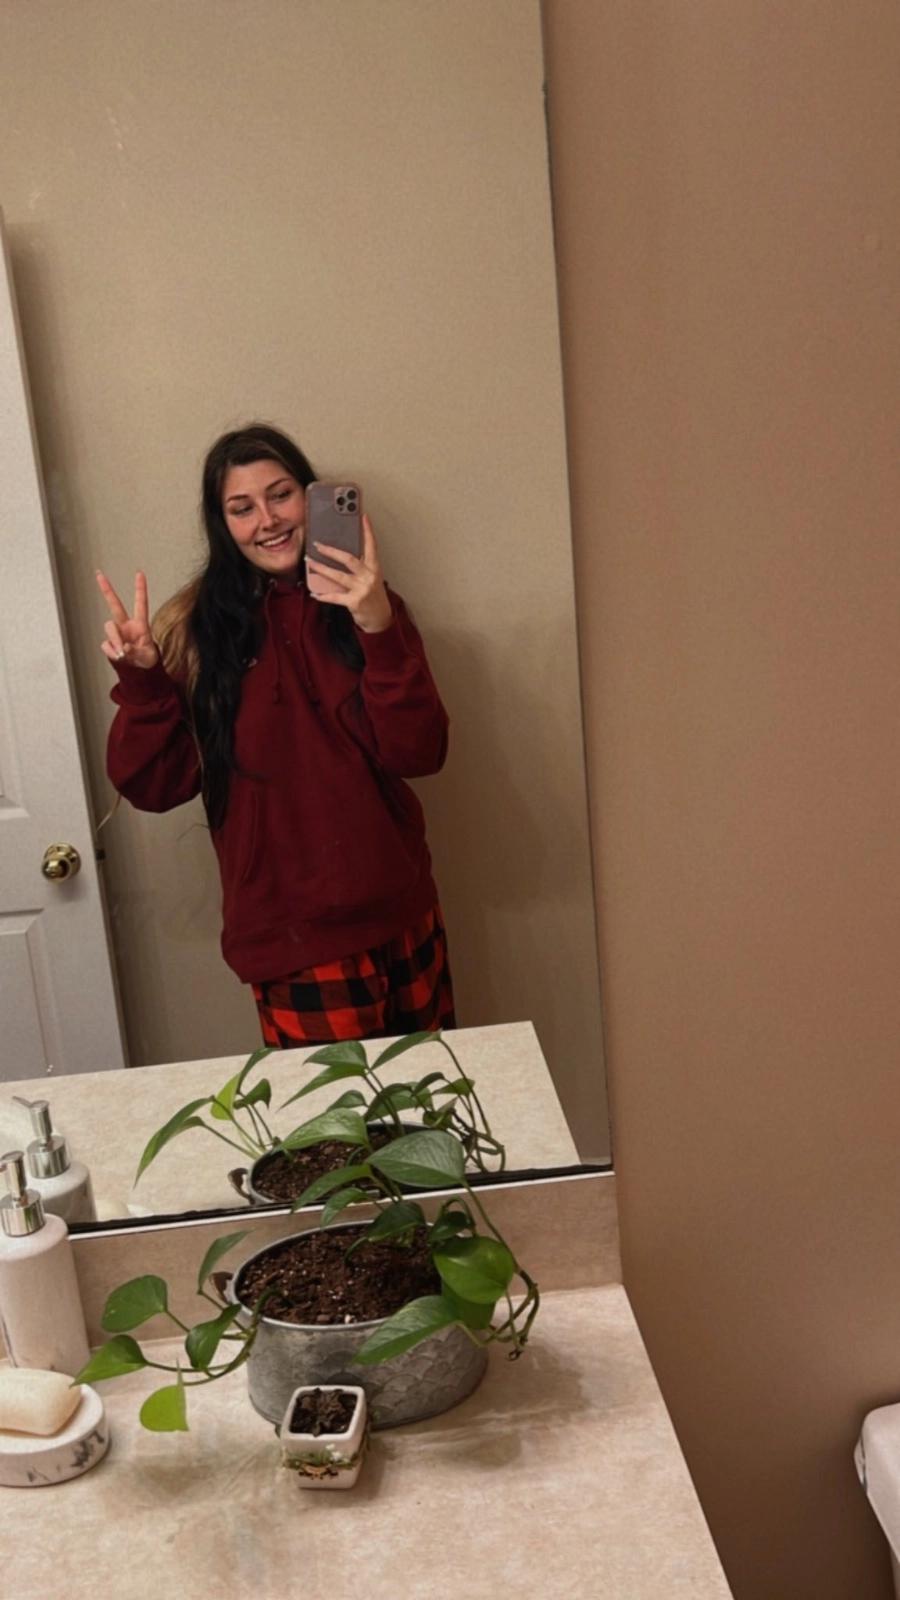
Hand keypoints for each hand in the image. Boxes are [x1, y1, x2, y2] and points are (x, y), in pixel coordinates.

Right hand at [96, 570, 158, 668]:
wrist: (140, 672)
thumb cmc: (147, 660)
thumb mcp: (148, 656)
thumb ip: (135, 651)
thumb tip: (124, 647)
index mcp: (141, 625)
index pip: (140, 604)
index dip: (140, 589)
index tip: (139, 573)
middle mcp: (127, 626)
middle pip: (115, 605)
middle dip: (107, 589)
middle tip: (99, 574)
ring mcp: (117, 634)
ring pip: (109, 627)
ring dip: (115, 639)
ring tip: (123, 653)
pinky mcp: (109, 644)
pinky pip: (106, 645)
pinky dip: (112, 651)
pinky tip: (119, 657)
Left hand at [305, 514, 392, 633]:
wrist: (381, 618)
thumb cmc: (373, 596)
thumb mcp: (371, 578)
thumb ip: (359, 567)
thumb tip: (339, 555)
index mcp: (374, 568)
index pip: (371, 546)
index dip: (367, 531)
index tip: (363, 516)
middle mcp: (369, 576)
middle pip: (349, 559)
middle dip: (331, 551)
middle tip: (317, 544)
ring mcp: (362, 589)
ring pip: (338, 576)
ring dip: (321, 568)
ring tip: (309, 562)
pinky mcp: (355, 602)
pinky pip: (335, 597)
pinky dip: (323, 595)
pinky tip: (314, 593)